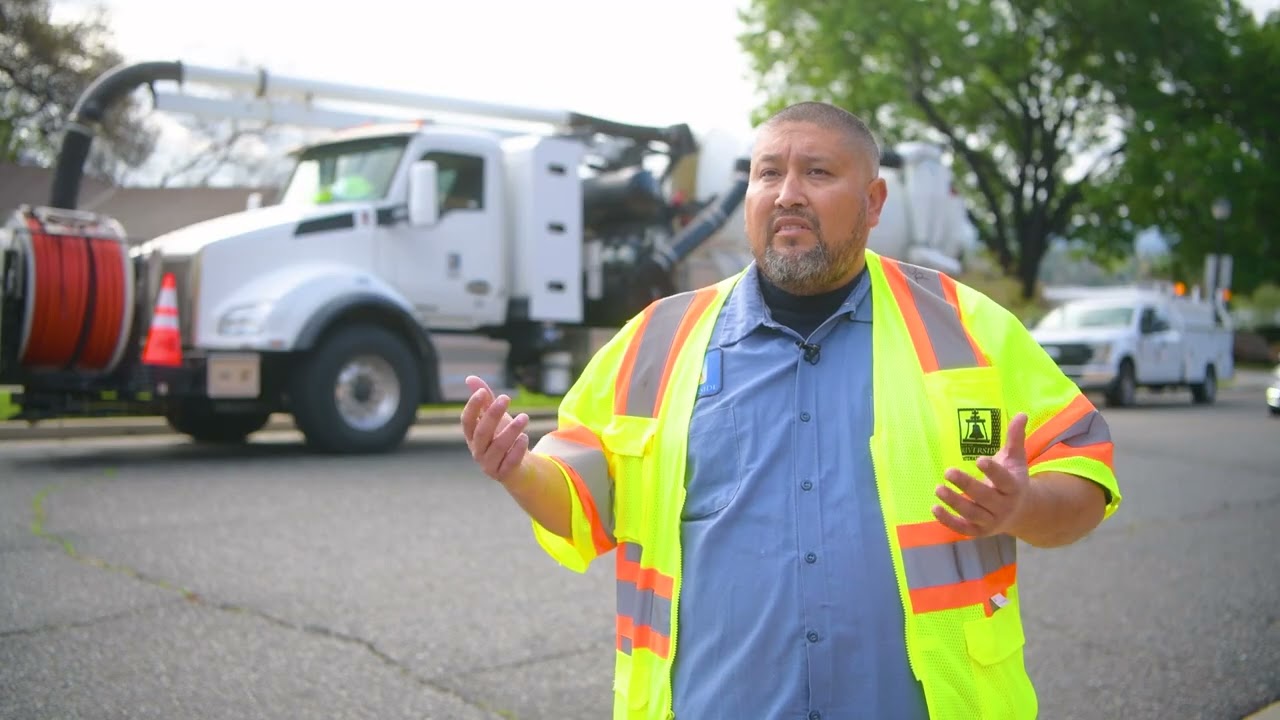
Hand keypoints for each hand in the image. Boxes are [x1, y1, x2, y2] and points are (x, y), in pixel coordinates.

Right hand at [460, 375, 530, 483]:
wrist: (519, 468)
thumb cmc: (503, 438)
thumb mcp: (496, 418)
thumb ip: (485, 400)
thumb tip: (470, 378)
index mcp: (472, 436)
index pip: (466, 421)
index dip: (472, 407)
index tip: (483, 392)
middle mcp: (477, 450)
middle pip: (482, 432)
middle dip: (493, 414)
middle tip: (506, 397)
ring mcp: (489, 464)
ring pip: (498, 447)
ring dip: (511, 430)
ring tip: (525, 416)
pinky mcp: (504, 474)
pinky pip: (510, 462)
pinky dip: (517, 450)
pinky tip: (525, 438)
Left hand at [933, 412, 1031, 536]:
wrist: (1021, 512)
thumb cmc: (1013, 480)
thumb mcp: (1015, 459)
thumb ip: (1015, 438)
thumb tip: (1021, 413)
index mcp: (1014, 487)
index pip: (1004, 480)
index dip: (992, 471)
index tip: (979, 459)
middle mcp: (1004, 506)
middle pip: (984, 497)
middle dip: (967, 485)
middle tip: (948, 471)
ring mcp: (991, 521)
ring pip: (972, 513)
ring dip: (954, 502)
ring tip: (938, 489)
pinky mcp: (978, 531)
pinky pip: (963, 528)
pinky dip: (948, 521)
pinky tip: (934, 508)